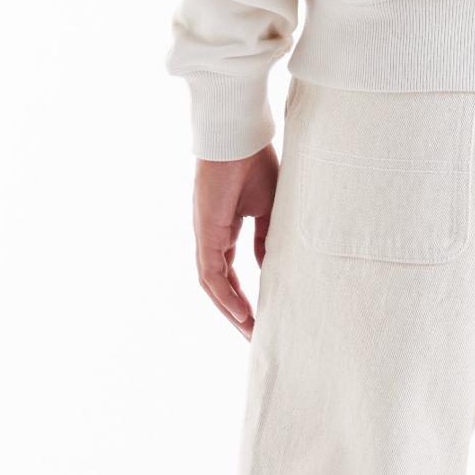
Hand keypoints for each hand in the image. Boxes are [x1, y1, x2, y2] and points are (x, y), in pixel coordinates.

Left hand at [193, 146, 278, 337]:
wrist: (240, 138)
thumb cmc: (254, 163)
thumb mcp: (269, 209)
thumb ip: (267, 238)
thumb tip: (268, 264)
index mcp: (223, 229)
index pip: (229, 272)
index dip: (243, 296)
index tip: (261, 318)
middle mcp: (211, 236)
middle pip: (219, 285)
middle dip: (236, 312)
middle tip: (254, 336)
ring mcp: (206, 236)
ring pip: (213, 286)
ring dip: (230, 311)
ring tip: (250, 333)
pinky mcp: (206, 233)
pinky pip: (212, 274)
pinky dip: (225, 296)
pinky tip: (241, 314)